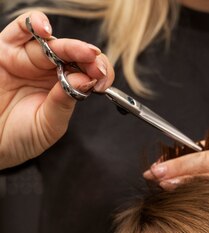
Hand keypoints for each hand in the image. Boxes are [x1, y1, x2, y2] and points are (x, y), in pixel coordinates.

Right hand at [0, 11, 113, 168]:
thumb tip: (84, 79)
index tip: (104, 78)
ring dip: (69, 44)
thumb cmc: (20, 137)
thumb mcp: (49, 124)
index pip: (85, 71)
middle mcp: (46, 70)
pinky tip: (46, 31)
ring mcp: (27, 59)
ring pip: (50, 42)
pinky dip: (34, 23)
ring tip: (82, 52)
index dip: (97, 71)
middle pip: (72, 54)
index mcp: (62, 87)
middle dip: (87, 56)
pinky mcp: (6, 50)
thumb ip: (65, 101)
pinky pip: (21, 28)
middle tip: (96, 62)